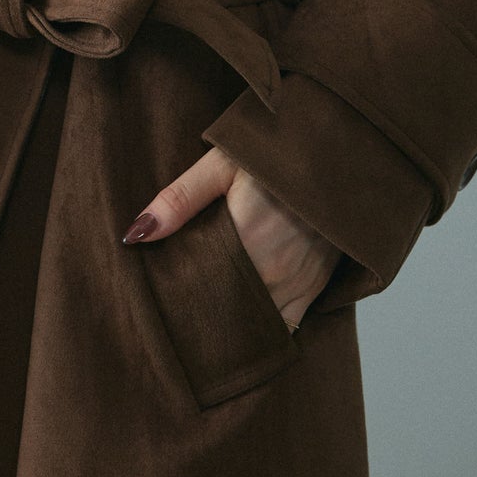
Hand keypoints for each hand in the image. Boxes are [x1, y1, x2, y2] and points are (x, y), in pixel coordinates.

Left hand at [122, 144, 343, 332]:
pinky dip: (263, 326)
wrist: (340, 149)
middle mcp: (274, 270)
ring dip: (230, 323)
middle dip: (199, 313)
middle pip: (224, 309)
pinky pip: (285, 324)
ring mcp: (298, 282)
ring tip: (201, 324)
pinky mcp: (317, 285)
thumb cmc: (277, 150)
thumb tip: (135, 235)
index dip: (175, 299)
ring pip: (253, 322)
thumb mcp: (223, 163)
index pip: (198, 289)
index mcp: (245, 237)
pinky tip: (242, 324)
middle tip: (172, 317)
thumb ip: (179, 200)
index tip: (155, 303)